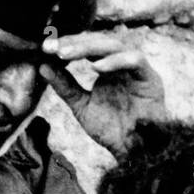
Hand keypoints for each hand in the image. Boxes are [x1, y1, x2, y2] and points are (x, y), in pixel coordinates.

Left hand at [40, 31, 165, 156]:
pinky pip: (136, 60)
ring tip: (67, 54)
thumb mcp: (82, 106)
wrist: (133, 153)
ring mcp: (137, 70)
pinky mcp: (151, 78)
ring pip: (115, 45)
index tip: (45, 48)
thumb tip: (42, 66)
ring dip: (90, 47)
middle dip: (75, 42)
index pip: (87, 46)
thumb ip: (65, 87)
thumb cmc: (111, 130)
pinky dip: (116, 61)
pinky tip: (96, 67)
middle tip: (53, 48)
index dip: (67, 44)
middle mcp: (123, 64)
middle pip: (99, 41)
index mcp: (108, 67)